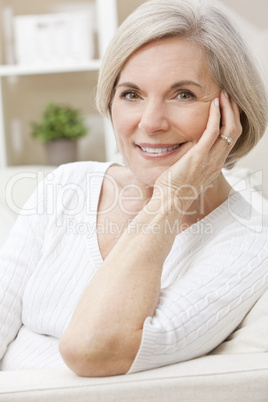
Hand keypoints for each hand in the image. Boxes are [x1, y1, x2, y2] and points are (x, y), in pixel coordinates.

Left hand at [154, 90, 241, 212]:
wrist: (169, 202)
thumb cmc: (174, 190)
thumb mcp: (188, 174)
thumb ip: (192, 161)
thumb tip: (184, 152)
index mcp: (215, 165)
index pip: (231, 139)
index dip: (232, 121)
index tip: (228, 107)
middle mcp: (217, 161)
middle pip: (235, 131)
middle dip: (234, 111)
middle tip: (228, 96)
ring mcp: (210, 158)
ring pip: (230, 128)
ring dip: (228, 109)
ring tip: (224, 95)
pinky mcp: (199, 155)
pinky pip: (213, 131)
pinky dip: (216, 115)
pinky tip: (214, 103)